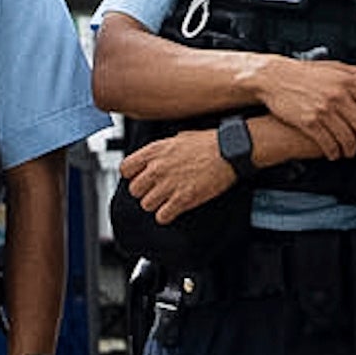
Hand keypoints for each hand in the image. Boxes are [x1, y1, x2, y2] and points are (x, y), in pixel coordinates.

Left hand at [121, 130, 238, 223]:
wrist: (230, 150)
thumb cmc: (209, 143)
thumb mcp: (179, 138)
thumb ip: (162, 150)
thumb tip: (155, 158)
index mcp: (155, 151)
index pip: (125, 169)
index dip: (132, 176)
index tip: (140, 178)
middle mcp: (158, 168)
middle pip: (134, 190)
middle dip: (145, 192)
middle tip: (156, 191)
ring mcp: (169, 185)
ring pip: (146, 205)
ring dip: (156, 205)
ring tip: (167, 200)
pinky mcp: (183, 199)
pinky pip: (162, 216)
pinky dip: (166, 215)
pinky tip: (173, 210)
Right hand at [254, 58, 355, 159]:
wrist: (274, 78)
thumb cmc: (307, 74)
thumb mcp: (334, 67)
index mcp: (349, 82)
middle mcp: (339, 96)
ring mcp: (324, 110)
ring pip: (349, 139)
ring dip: (352, 150)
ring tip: (351, 152)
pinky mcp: (309, 122)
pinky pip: (328, 145)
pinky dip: (334, 153)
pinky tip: (334, 154)